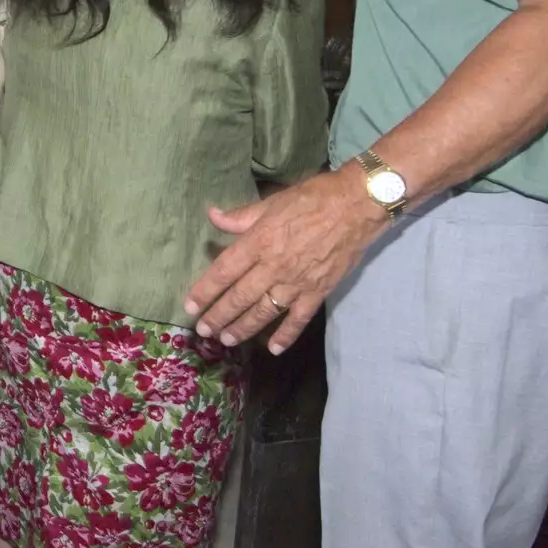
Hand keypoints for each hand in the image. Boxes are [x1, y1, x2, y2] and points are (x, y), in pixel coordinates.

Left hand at [183, 165, 389, 353]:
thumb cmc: (312, 198)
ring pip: (263, 312)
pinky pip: (298, 319)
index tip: (190, 306)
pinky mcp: (318, 292)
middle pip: (239, 297)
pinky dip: (286, 335)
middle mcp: (273, 267)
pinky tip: (274, 349)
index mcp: (258, 242)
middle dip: (218, 316)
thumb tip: (212, 216)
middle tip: (203, 331)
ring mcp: (296, 283)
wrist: (357, 205)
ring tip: (227, 340)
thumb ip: (240, 217)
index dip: (204, 291)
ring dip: (243, 328)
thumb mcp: (271, 202)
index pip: (223, 272)